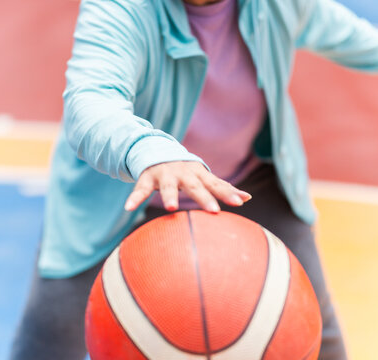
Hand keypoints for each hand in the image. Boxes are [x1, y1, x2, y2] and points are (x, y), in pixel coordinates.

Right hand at [124, 161, 251, 212]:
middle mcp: (183, 173)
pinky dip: (135, 198)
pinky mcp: (147, 178)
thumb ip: (223, 188)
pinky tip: (129, 208)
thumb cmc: (187, 170)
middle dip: (204, 197)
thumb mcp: (204, 177)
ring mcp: (164, 174)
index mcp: (198, 174)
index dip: (228, 193)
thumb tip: (248, 198)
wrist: (157, 150)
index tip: (240, 202)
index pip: (216, 184)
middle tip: (213, 210)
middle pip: (194, 186)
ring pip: (167, 186)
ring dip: (169, 196)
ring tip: (171, 208)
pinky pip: (140, 189)